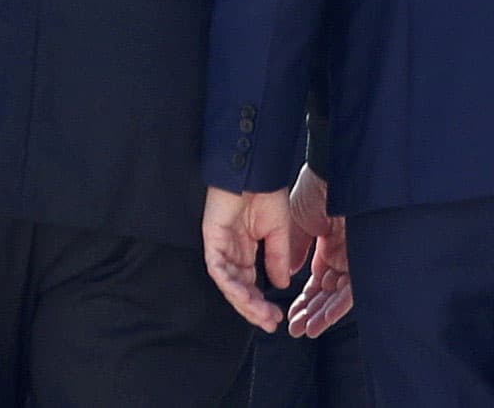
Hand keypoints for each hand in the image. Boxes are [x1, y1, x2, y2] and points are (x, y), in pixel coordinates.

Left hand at [203, 178, 309, 332]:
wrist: (256, 170)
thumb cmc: (267, 192)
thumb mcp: (279, 231)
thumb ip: (278, 258)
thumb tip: (281, 284)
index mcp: (247, 250)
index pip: (251, 284)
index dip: (262, 303)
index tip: (276, 318)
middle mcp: (232, 252)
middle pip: (239, 289)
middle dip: (254, 308)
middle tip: (269, 322)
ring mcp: (221, 247)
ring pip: (228, 284)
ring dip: (244, 301)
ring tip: (260, 313)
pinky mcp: (212, 239)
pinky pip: (217, 268)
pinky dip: (229, 283)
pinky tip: (243, 294)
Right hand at [283, 167, 352, 336]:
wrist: (335, 172)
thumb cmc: (319, 188)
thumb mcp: (298, 223)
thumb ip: (292, 249)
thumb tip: (284, 274)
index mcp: (330, 244)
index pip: (317, 280)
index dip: (302, 298)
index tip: (288, 312)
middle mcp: (345, 254)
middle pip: (327, 293)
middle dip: (308, 312)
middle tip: (291, 327)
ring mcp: (356, 257)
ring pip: (339, 298)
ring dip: (319, 316)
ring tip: (302, 330)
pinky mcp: (366, 261)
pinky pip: (352, 294)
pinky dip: (335, 310)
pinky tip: (319, 322)